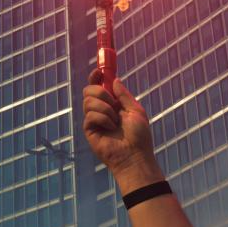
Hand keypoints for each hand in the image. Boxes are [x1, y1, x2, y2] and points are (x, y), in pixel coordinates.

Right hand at [82, 71, 161, 191]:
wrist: (135, 155)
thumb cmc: (139, 136)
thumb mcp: (135, 111)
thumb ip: (124, 95)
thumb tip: (114, 80)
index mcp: (112, 104)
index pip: (98, 86)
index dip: (96, 76)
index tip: (100, 71)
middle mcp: (101, 110)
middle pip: (88, 90)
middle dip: (101, 92)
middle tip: (113, 104)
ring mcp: (94, 120)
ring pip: (88, 101)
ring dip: (106, 109)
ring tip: (115, 121)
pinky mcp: (89, 130)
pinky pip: (90, 115)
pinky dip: (103, 119)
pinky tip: (111, 128)